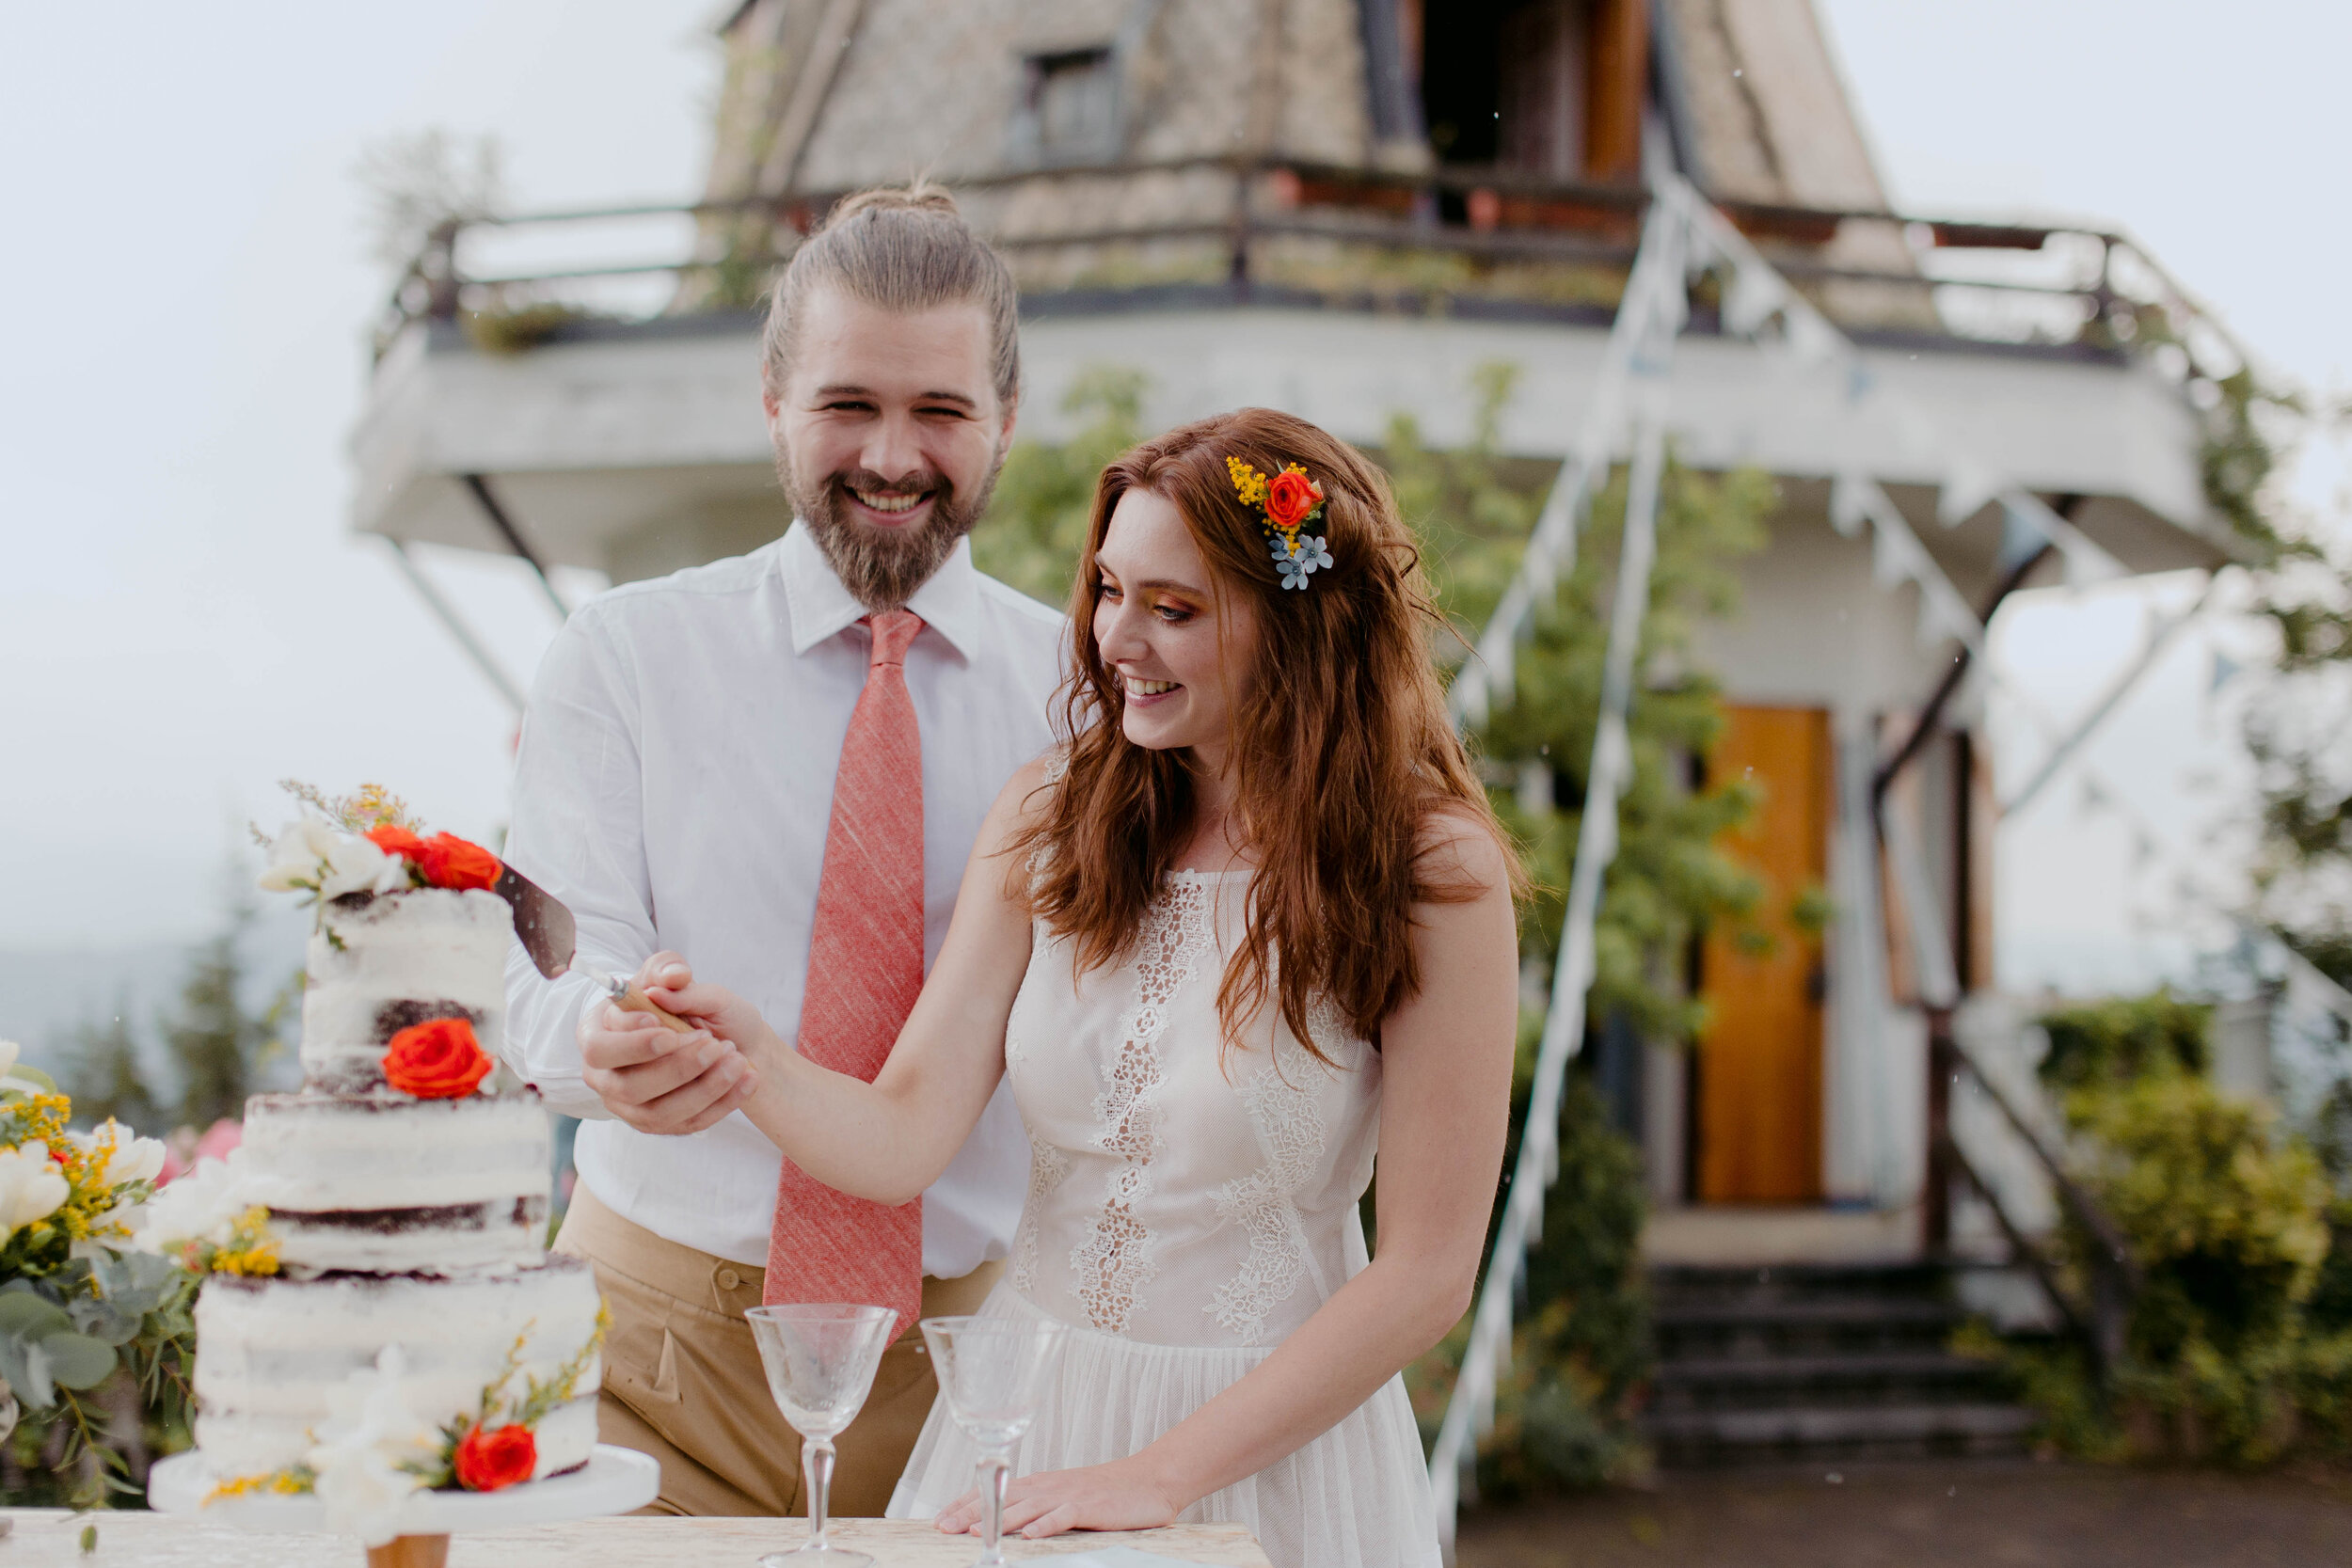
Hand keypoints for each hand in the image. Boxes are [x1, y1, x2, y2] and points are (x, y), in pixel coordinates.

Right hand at [576, 952, 758, 1134]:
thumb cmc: (687, 1004)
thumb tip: (673, 977)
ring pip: (658, 1113)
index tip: (666, 1027)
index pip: (600, 1047)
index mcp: (597, 1034)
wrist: (721, 1035)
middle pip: (627, 1086)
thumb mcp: (679, 978)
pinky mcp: (659, 1123)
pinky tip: (747, 1079)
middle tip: (713, 1044)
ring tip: (737, 1060)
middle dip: (675, 1068)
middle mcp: (605, 1075)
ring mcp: (629, 1105)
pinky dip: (722, 1103)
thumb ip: (671, 971)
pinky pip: (687, 1124)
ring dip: (703, 1088)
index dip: (632, 1042)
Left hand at [935, 1457, 1179, 1538]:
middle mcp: (1049, 1486)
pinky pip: (1064, 1516)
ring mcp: (1069, 1495)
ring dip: (998, 1519)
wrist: (1149, 1480)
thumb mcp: (1065, 1496)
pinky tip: (1030, 1535)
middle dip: (970, 1513)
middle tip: (944, 1528)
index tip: (941, 1519)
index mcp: (1041, 1484)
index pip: (995, 1491)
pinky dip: (1046, 1525)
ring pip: (1027, 1507)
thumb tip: (1006, 1521)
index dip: (966, 1503)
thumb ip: (1037, 1506)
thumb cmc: (1106, 1493)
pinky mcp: (1091, 1506)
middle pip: (1002, 1498)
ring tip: (973, 1532)